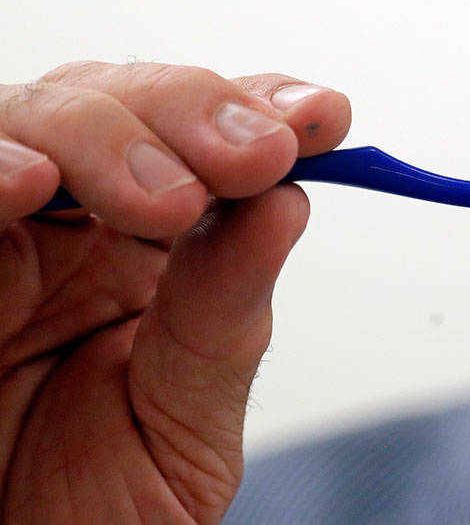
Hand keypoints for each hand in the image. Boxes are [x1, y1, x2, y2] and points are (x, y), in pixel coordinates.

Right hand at [0, 61, 350, 522]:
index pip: (211, 138)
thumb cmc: (99, 510)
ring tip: (166, 199)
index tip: (322, 117)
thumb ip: (224, 313)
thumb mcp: (186, 420)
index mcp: (156, 249)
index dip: (262, 104)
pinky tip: (31, 183)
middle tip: (254, 159)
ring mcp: (4, 237)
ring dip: (106, 133)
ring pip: (39, 115)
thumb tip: (288, 203)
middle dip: (193, 111)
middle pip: (123, 100)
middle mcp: (77, 224)